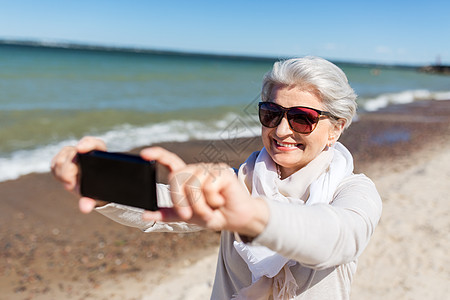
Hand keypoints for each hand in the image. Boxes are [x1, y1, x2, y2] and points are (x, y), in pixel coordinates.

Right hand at [50, 136, 106, 212]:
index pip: (95, 144)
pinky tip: (65, 180)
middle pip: (71, 154)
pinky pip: (54, 163)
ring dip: (62, 173)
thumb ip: (91, 201)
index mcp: (100, 156)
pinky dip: (57, 173)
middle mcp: (86, 152)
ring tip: (70, 184)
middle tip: (71, 184)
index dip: (87, 144)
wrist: (94, 187)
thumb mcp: (97, 196)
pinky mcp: (63, 158)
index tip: (80, 149)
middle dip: (68, 171)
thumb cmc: (98, 189)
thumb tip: (85, 208)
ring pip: (61, 158)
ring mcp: (74, 154)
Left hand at [141, 148, 268, 236]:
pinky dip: (212, 201)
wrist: (236, 220)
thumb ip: (168, 213)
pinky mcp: (223, 172)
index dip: (157, 155)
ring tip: (210, 209)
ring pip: (193, 185)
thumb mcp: (188, 216)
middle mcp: (197, 169)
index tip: (143, 154)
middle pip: (177, 177)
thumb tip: (145, 215)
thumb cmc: (213, 214)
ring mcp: (210, 169)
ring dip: (199, 206)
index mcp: (187, 177)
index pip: (170, 161)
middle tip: (189, 215)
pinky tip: (221, 201)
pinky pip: (208, 187)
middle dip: (179, 201)